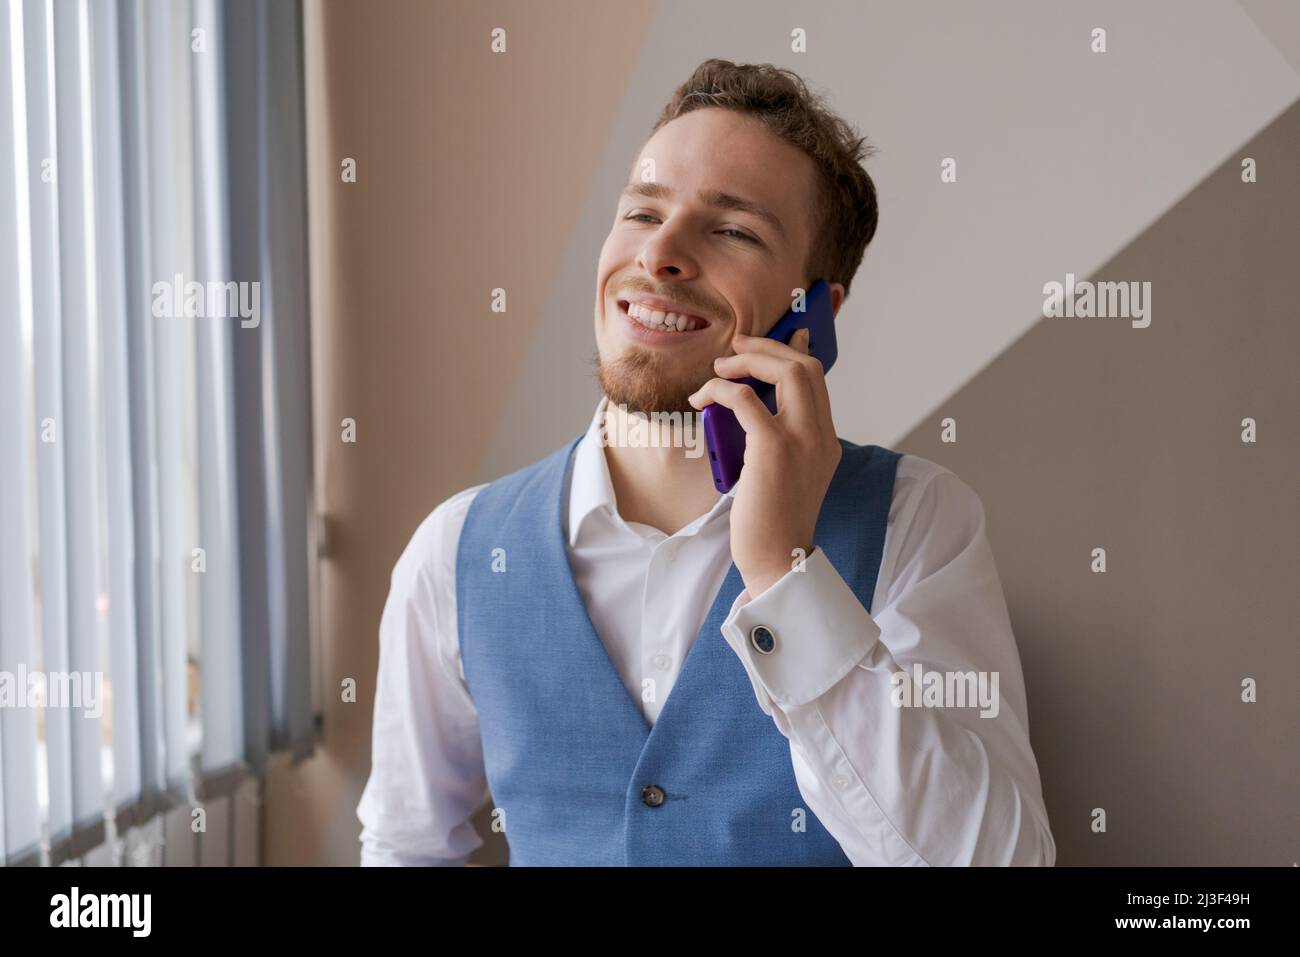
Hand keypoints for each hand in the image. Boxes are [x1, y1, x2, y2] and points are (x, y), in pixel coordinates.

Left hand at [688, 328, 841, 596]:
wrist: (779, 561)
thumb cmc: (772, 522)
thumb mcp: (787, 474)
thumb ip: (782, 440)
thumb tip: (754, 410)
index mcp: (826, 440)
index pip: (817, 379)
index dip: (792, 351)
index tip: (770, 338)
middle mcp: (821, 436)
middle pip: (805, 366)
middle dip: (766, 348)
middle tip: (734, 349)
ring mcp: (802, 441)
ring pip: (786, 373)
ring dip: (747, 362)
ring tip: (719, 370)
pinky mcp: (774, 451)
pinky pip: (746, 400)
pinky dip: (721, 390)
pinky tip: (703, 400)